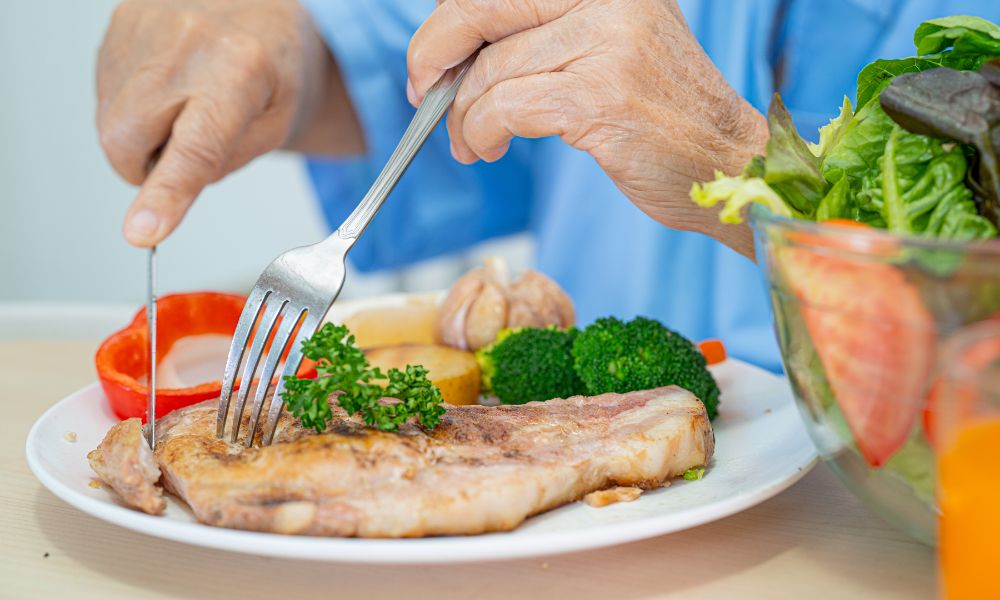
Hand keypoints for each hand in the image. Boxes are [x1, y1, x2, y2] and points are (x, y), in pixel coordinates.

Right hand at [97, 0, 360, 246]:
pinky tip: (169, 85)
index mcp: (241, 69)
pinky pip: (105, 90)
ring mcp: (146, 25)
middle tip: (190, 148)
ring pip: (109, 120)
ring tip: (186, 105)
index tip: (142, 231)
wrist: (267, 7)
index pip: (195, 146)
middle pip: (127, 138)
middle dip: (148, 167)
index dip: (166, 194)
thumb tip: (161, 206)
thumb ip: (221, 164)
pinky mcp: (121, 20)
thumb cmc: (278, 66)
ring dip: (140, 135)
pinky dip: (133, 105)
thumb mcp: (274, 127)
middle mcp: (187, 40)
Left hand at [406, 0, 767, 256]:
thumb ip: (543, 35)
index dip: (449, 22)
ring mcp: (608, 42)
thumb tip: (456, 52)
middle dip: (436, 57)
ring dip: (464, 115)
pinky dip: (482, 131)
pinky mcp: (600, 94)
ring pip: (491, 70)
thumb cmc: (661, 116)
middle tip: (426, 97)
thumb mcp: (608, 47)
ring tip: (472, 143)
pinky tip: (489, 148)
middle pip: (482, 9)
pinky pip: (505, 107)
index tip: (430, 62)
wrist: (726, 162)